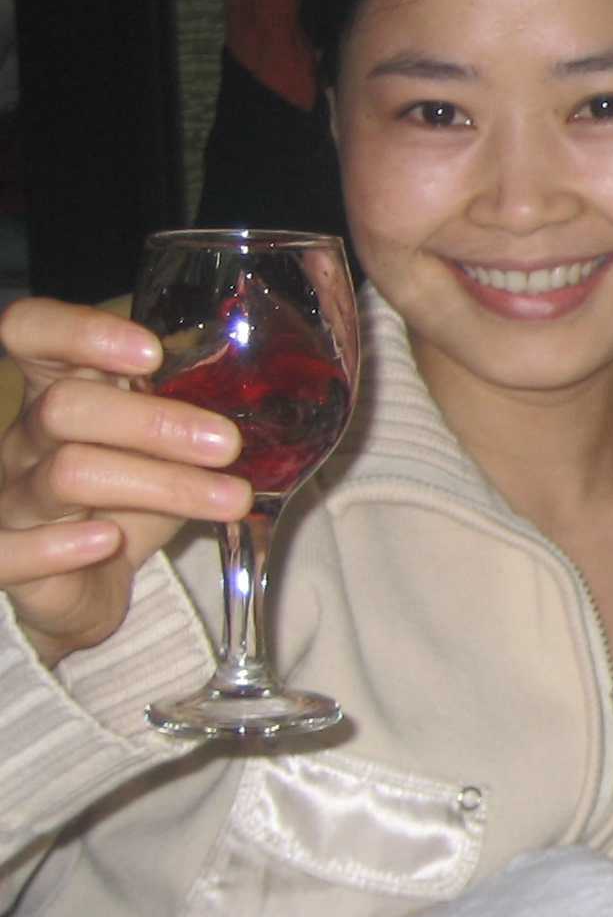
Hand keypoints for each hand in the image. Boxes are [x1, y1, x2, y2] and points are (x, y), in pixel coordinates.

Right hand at [0, 300, 249, 665]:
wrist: (87, 585)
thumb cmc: (132, 495)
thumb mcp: (166, 443)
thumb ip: (196, 406)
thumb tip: (282, 382)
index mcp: (59, 389)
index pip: (33, 331)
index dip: (78, 332)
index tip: (151, 352)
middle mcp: (26, 437)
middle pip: (65, 405)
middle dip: (155, 421)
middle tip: (230, 443)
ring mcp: (12, 497)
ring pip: (68, 473)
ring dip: (160, 484)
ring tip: (231, 498)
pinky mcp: (8, 560)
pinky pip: (9, 551)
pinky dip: (58, 546)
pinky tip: (108, 540)